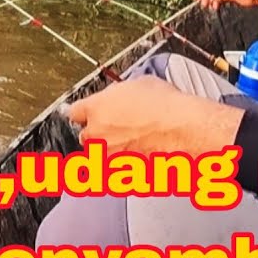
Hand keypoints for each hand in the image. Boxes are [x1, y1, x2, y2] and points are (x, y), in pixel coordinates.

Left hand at [65, 76, 241, 154]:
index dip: (84, 112)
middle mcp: (97, 134)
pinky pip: (120, 167)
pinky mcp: (124, 172)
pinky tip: (144, 150)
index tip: (88, 113)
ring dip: (112, 149)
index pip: (75, 112)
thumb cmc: (165, 106)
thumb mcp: (138, 85)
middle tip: (118, 126)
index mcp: (95, 109)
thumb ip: (118, 96)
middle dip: (99, 132)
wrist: (183, 129)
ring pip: (101, 154)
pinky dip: (128, 162)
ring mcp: (109, 156)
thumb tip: (120, 97)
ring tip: (135, 139)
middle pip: (86, 135)